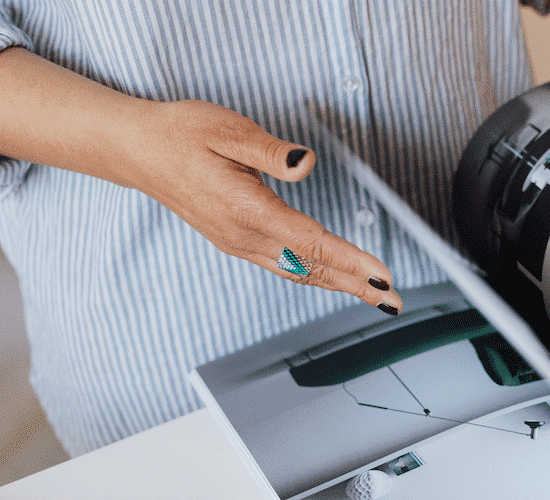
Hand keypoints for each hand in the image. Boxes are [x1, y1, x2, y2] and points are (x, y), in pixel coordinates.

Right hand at [0, 47, 401, 313]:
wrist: (139, 152)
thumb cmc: (182, 134)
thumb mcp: (228, 130)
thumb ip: (270, 151)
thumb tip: (305, 162)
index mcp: (246, 209)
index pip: (311, 242)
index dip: (350, 260)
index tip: (381, 276)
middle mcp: (243, 236)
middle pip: (311, 267)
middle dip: (356, 285)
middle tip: (392, 301)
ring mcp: (239, 244)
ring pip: (298, 272)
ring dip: (339, 285)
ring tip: (373, 297)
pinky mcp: (236, 242)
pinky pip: (284, 267)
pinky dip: (314, 276)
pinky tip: (332, 279)